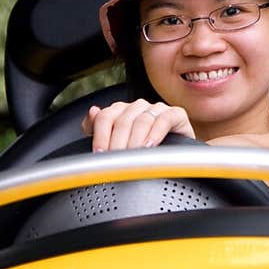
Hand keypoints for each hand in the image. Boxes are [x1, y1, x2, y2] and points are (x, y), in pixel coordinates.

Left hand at [81, 99, 195, 151]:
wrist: (174, 157)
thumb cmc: (143, 150)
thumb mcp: (116, 142)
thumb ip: (98, 128)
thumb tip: (92, 112)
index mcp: (120, 110)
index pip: (105, 116)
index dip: (100, 136)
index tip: (99, 154)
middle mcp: (137, 107)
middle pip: (122, 121)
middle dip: (117, 144)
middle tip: (116, 161)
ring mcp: (157, 109)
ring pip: (141, 121)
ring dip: (135, 141)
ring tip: (132, 157)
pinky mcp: (176, 114)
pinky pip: (164, 120)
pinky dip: (156, 133)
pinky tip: (150, 146)